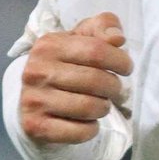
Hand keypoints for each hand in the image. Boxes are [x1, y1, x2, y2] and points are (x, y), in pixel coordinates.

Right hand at [19, 12, 132, 144]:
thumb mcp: (82, 38)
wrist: (32, 99)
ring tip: (100, 104)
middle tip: (113, 89)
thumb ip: (103, 27)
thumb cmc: (66, 64)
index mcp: (48, 45)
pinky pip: (79, 132)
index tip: (126, 68)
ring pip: (89, 107)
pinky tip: (87, 121)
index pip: (96, 51)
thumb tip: (117, 38)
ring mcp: (33, 100)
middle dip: (114, 87)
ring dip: (104, 108)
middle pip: (96, 80)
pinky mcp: (35, 126)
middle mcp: (36, 71)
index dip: (120, 60)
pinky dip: (91, 129)